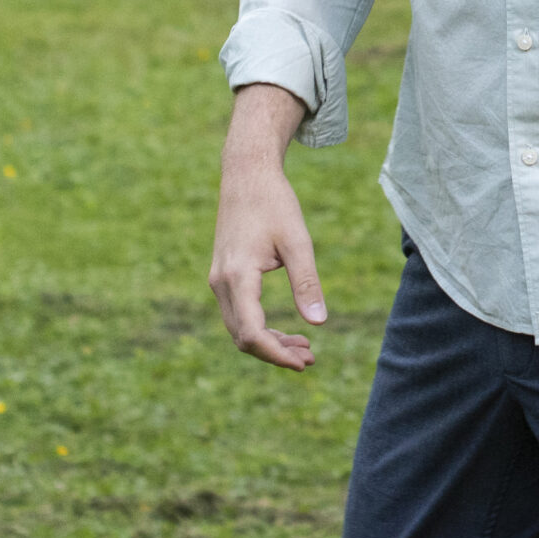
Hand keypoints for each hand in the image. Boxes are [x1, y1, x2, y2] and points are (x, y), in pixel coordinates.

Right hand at [208, 84, 325, 370]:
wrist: (246, 175)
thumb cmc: (275, 204)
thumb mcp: (298, 242)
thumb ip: (307, 283)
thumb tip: (320, 323)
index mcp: (238, 277)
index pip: (252, 332)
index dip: (276, 353)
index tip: (304, 362)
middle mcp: (221, 284)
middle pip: (243, 337)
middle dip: (275, 353)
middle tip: (311, 359)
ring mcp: (218, 281)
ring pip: (239, 328)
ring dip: (269, 342)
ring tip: (306, 350)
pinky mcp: (223, 277)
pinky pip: (239, 314)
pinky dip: (261, 327)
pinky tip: (289, 330)